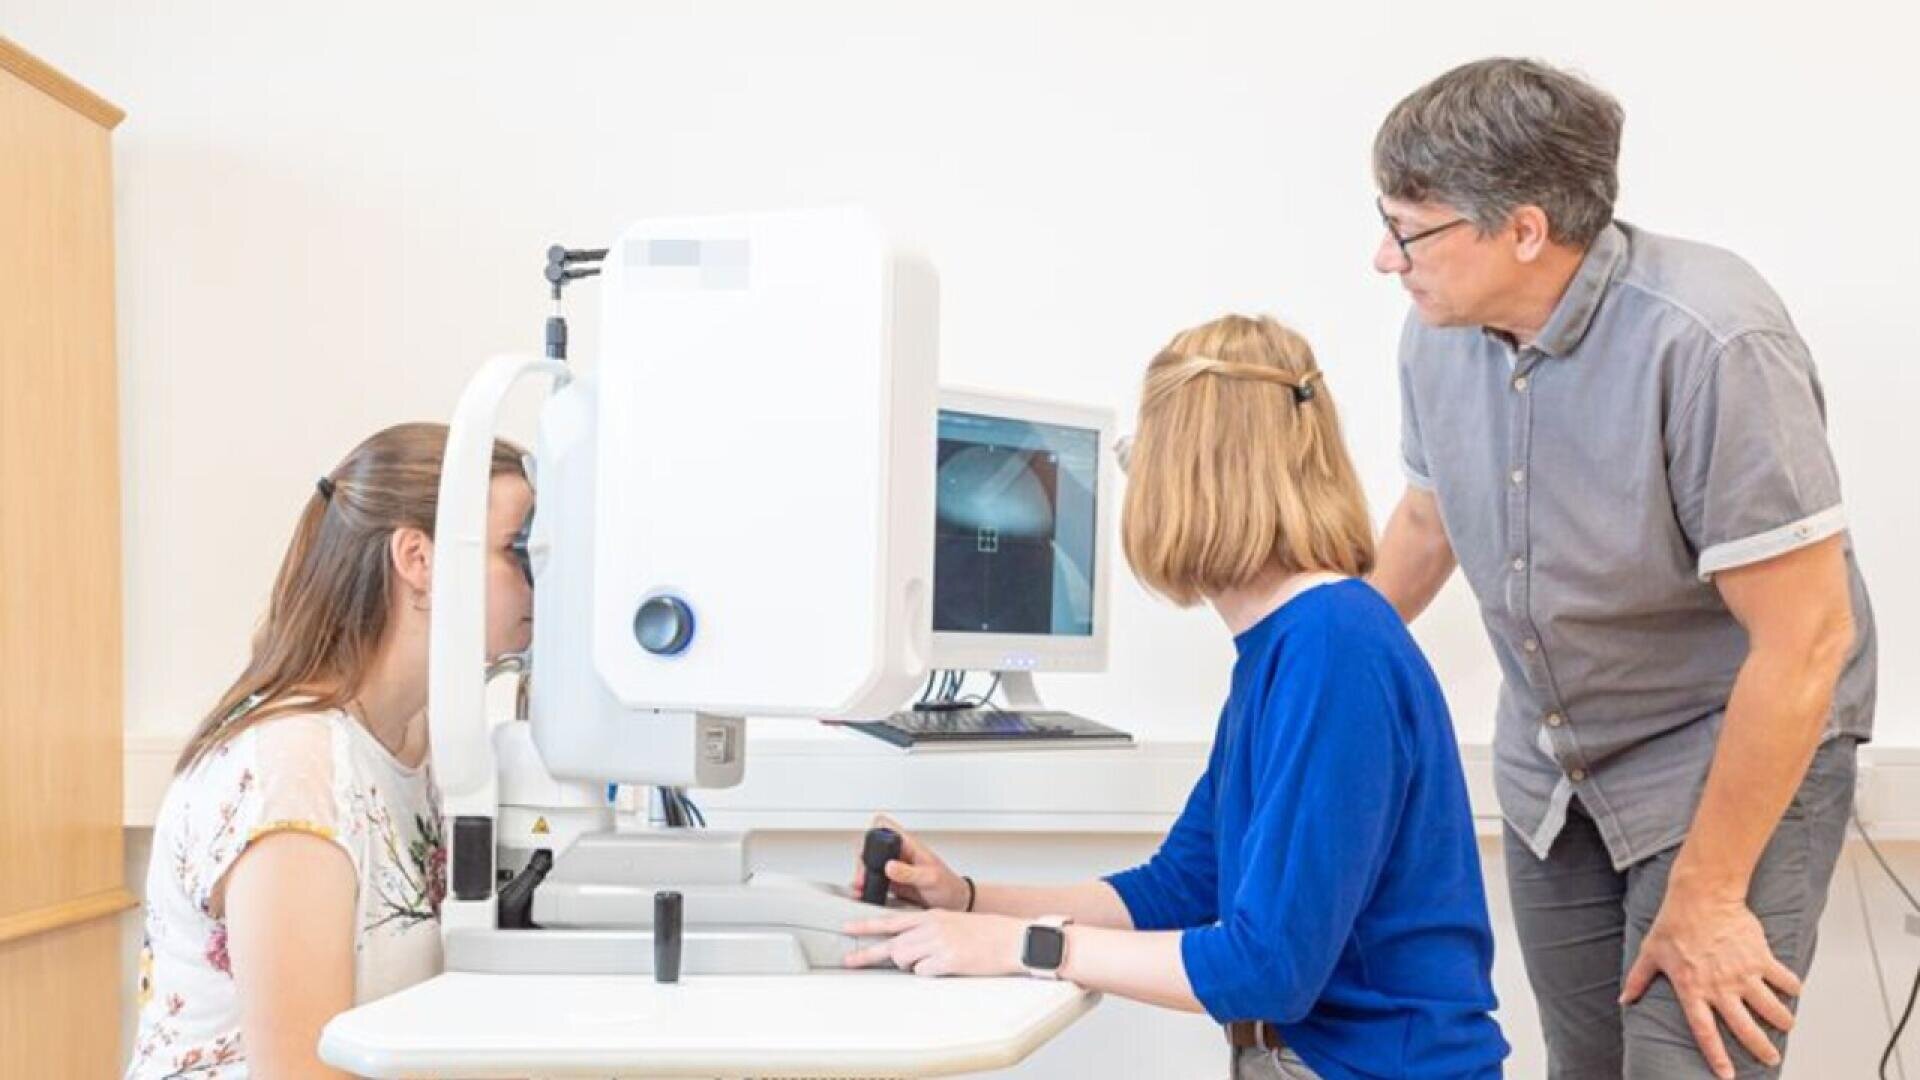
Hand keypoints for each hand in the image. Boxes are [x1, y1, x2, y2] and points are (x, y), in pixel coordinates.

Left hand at [842, 909, 1025, 976]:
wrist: (1013, 938)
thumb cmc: (987, 933)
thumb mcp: (952, 923)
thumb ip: (928, 930)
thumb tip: (905, 946)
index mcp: (932, 915)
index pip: (891, 919)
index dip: (866, 925)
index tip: (847, 928)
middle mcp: (931, 926)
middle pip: (891, 944)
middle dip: (868, 955)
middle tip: (849, 961)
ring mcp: (939, 942)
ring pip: (904, 959)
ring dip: (911, 966)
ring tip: (932, 963)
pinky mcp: (948, 959)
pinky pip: (924, 972)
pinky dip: (930, 974)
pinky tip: (946, 967)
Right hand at [850, 814, 970, 910]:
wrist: (955, 903)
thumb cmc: (948, 886)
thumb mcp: (930, 878)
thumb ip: (909, 872)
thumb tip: (889, 865)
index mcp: (909, 845)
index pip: (885, 825)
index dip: (873, 830)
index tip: (869, 847)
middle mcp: (899, 853)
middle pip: (871, 846)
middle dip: (862, 859)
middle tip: (863, 875)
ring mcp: (895, 868)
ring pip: (870, 863)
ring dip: (862, 874)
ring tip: (861, 886)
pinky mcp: (892, 882)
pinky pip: (874, 880)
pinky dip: (867, 886)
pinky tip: (866, 893)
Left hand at [1620, 888, 1801, 1078]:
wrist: (1702, 895)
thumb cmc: (1673, 923)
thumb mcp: (1650, 953)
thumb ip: (1638, 979)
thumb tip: (1624, 1000)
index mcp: (1692, 989)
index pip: (1704, 1032)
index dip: (1716, 1056)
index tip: (1727, 1075)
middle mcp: (1720, 986)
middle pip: (1744, 1028)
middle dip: (1760, 1048)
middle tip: (1770, 1059)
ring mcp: (1743, 973)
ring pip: (1770, 1008)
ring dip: (1782, 1020)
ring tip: (1786, 1026)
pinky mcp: (1761, 957)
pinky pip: (1783, 978)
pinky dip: (1792, 987)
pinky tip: (1794, 991)